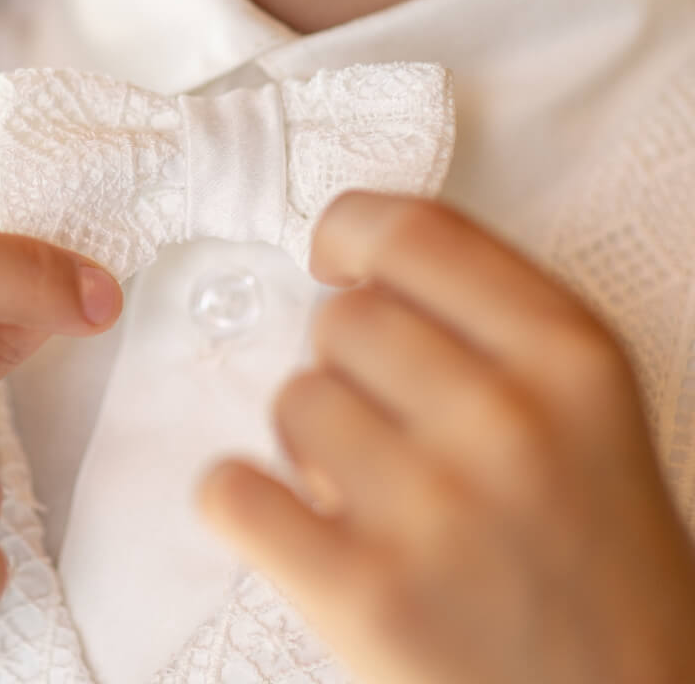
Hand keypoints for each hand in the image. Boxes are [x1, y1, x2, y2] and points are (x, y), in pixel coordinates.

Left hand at [195, 191, 694, 683]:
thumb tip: (349, 268)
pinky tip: (295, 528)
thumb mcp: (585, 408)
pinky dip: (244, 504)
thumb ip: (486, 320)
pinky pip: (231, 489)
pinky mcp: (365, 593)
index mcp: (570, 356)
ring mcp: (435, 508)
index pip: (411, 231)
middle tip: (387, 431)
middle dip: (345, 367)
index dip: (349, 231)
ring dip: (307, 445)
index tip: (332, 261)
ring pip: (291, 399)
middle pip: (339, 319)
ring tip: (369, 498)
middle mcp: (508, 419)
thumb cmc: (592, 556)